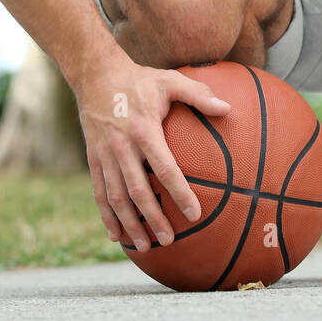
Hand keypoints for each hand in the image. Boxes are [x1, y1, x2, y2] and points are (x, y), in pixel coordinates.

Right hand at [75, 47, 230, 250]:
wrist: (95, 73)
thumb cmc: (139, 78)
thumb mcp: (170, 80)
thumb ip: (199, 95)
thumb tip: (228, 107)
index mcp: (144, 130)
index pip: (165, 169)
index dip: (180, 193)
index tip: (194, 214)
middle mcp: (122, 147)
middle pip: (138, 192)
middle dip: (153, 219)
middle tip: (169, 240)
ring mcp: (104, 155)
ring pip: (116, 198)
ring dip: (129, 224)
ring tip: (144, 246)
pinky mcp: (93, 158)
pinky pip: (99, 192)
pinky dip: (106, 216)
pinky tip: (115, 235)